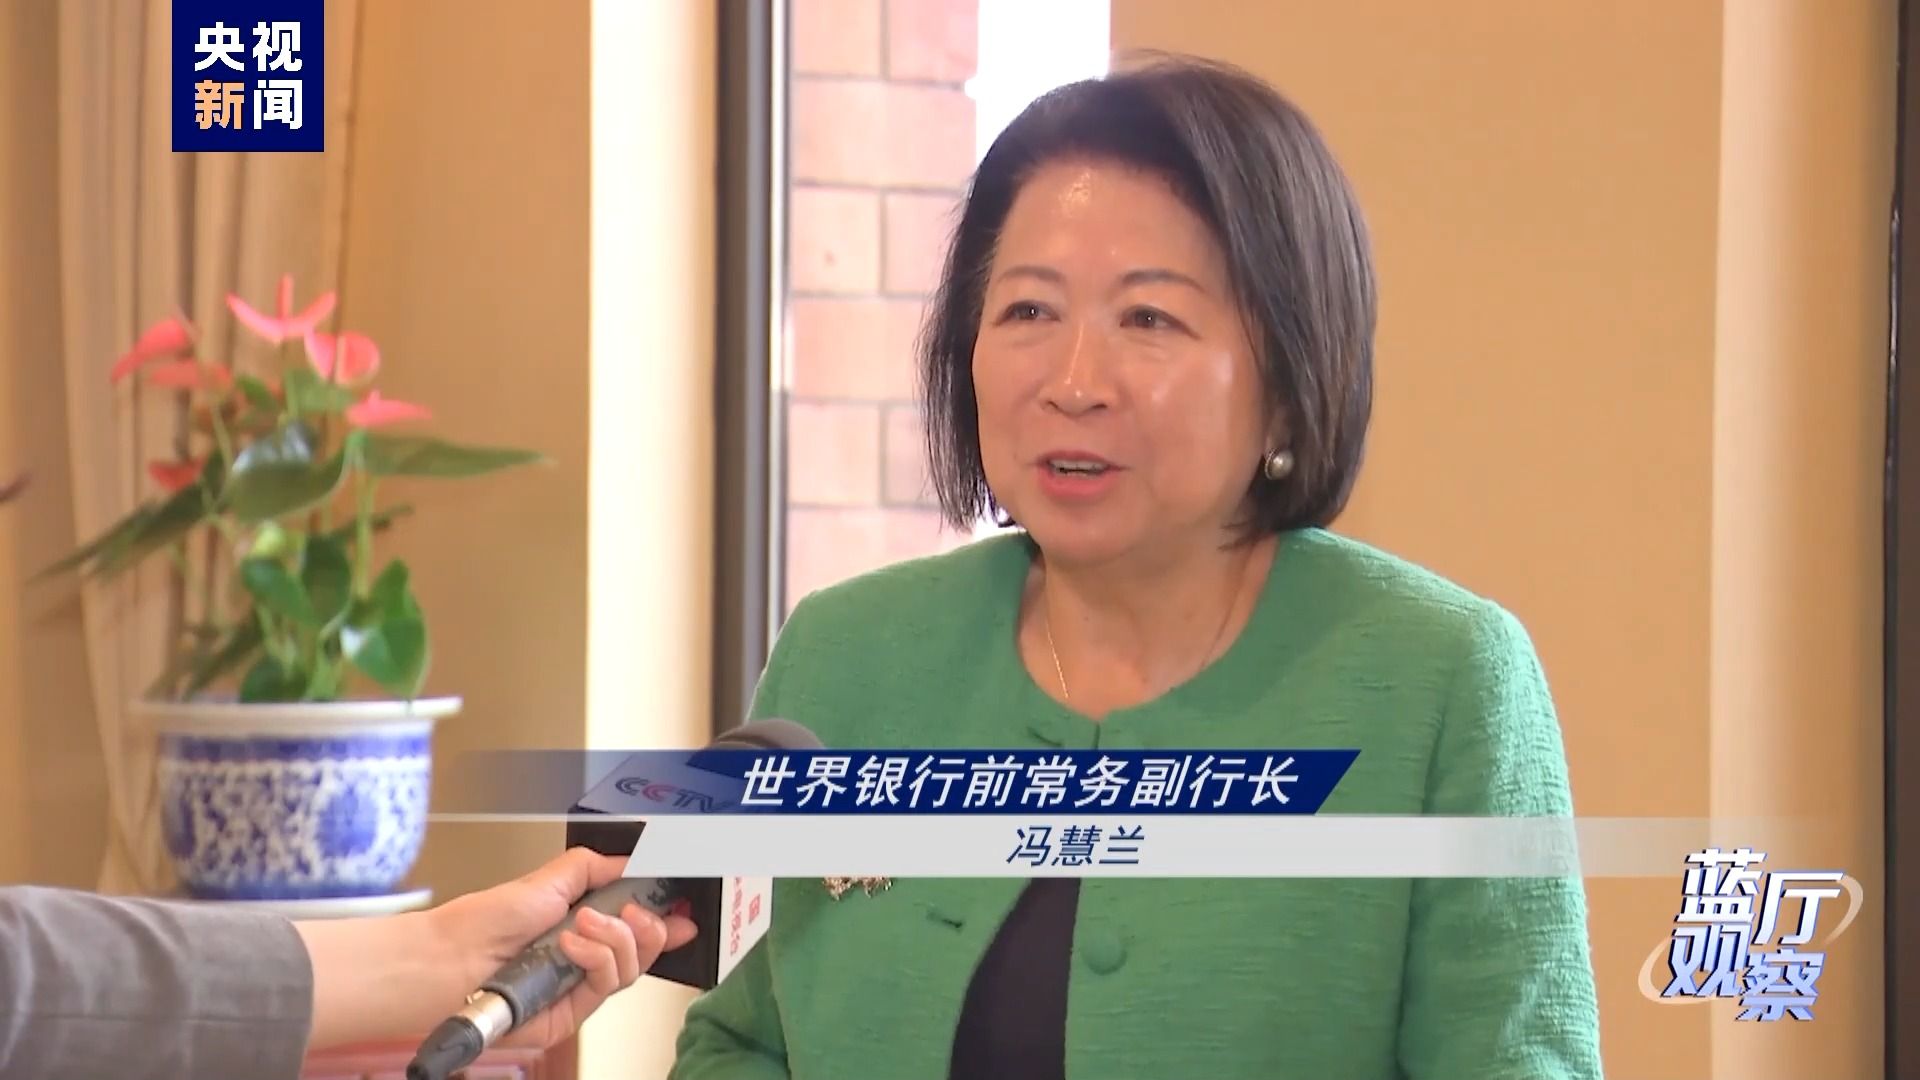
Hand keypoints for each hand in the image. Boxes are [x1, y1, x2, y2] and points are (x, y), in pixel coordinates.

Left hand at [426, 847, 698, 1049]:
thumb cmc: (482, 922)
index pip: (635, 928)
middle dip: (651, 927)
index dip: (664, 920)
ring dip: (616, 939)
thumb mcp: (546, 879)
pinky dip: (597, 959)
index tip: (684, 908)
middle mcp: (583, 960)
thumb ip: (593, 867)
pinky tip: (573, 943)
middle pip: (643, 951)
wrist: (448, 961)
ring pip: (630, 970)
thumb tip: (633, 861)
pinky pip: (606, 987)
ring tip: (585, 923)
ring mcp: (578, 989)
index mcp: (581, 927)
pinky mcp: (570, 1015)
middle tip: (642, 911)